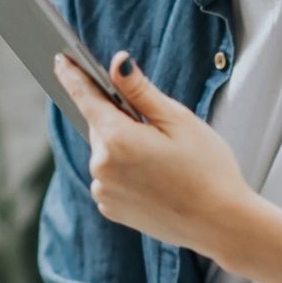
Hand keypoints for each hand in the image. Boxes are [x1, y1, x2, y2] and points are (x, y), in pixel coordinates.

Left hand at [52, 53, 258, 259]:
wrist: (221, 224)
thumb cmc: (207, 169)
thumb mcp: (178, 120)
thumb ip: (140, 91)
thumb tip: (117, 63)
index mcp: (117, 139)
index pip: (85, 97)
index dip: (72, 74)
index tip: (60, 58)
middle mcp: (101, 167)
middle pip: (101, 126)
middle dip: (121, 119)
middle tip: (158, 128)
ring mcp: (104, 191)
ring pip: (107, 153)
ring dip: (125, 148)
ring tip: (164, 161)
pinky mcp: (111, 209)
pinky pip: (111, 178)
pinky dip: (127, 172)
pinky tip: (157, 179)